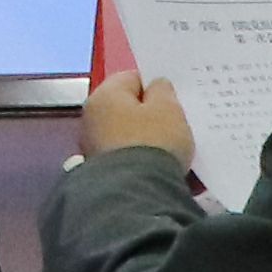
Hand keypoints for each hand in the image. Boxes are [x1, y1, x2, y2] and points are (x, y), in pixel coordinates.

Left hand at [80, 72, 199, 168]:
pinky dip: (147, 162)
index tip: (175, 97)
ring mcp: (95, 148)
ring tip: (178, 149)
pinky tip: (168, 169)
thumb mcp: (168, 109)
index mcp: (104, 96)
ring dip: (152, 141)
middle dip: (153, 115)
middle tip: (179, 122)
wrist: (137, 193)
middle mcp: (92, 119)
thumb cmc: (153, 141)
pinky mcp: (105, 173)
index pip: (131, 78)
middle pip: (129, 109)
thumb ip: (163, 91)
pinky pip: (131, 160)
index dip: (155, 84)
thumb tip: (155, 86)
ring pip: (131, 137)